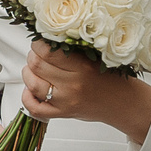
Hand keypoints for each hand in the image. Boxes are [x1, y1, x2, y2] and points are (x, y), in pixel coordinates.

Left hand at [21, 41, 150, 144]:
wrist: (123, 103)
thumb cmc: (111, 79)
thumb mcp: (97, 58)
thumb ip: (74, 49)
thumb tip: (48, 37)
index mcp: (83, 66)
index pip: (48, 51)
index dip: (38, 44)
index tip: (41, 42)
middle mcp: (73, 84)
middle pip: (37, 65)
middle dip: (32, 56)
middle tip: (37, 54)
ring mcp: (66, 101)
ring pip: (33, 84)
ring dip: (27, 73)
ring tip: (33, 69)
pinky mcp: (62, 114)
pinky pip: (35, 108)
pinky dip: (27, 98)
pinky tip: (30, 90)